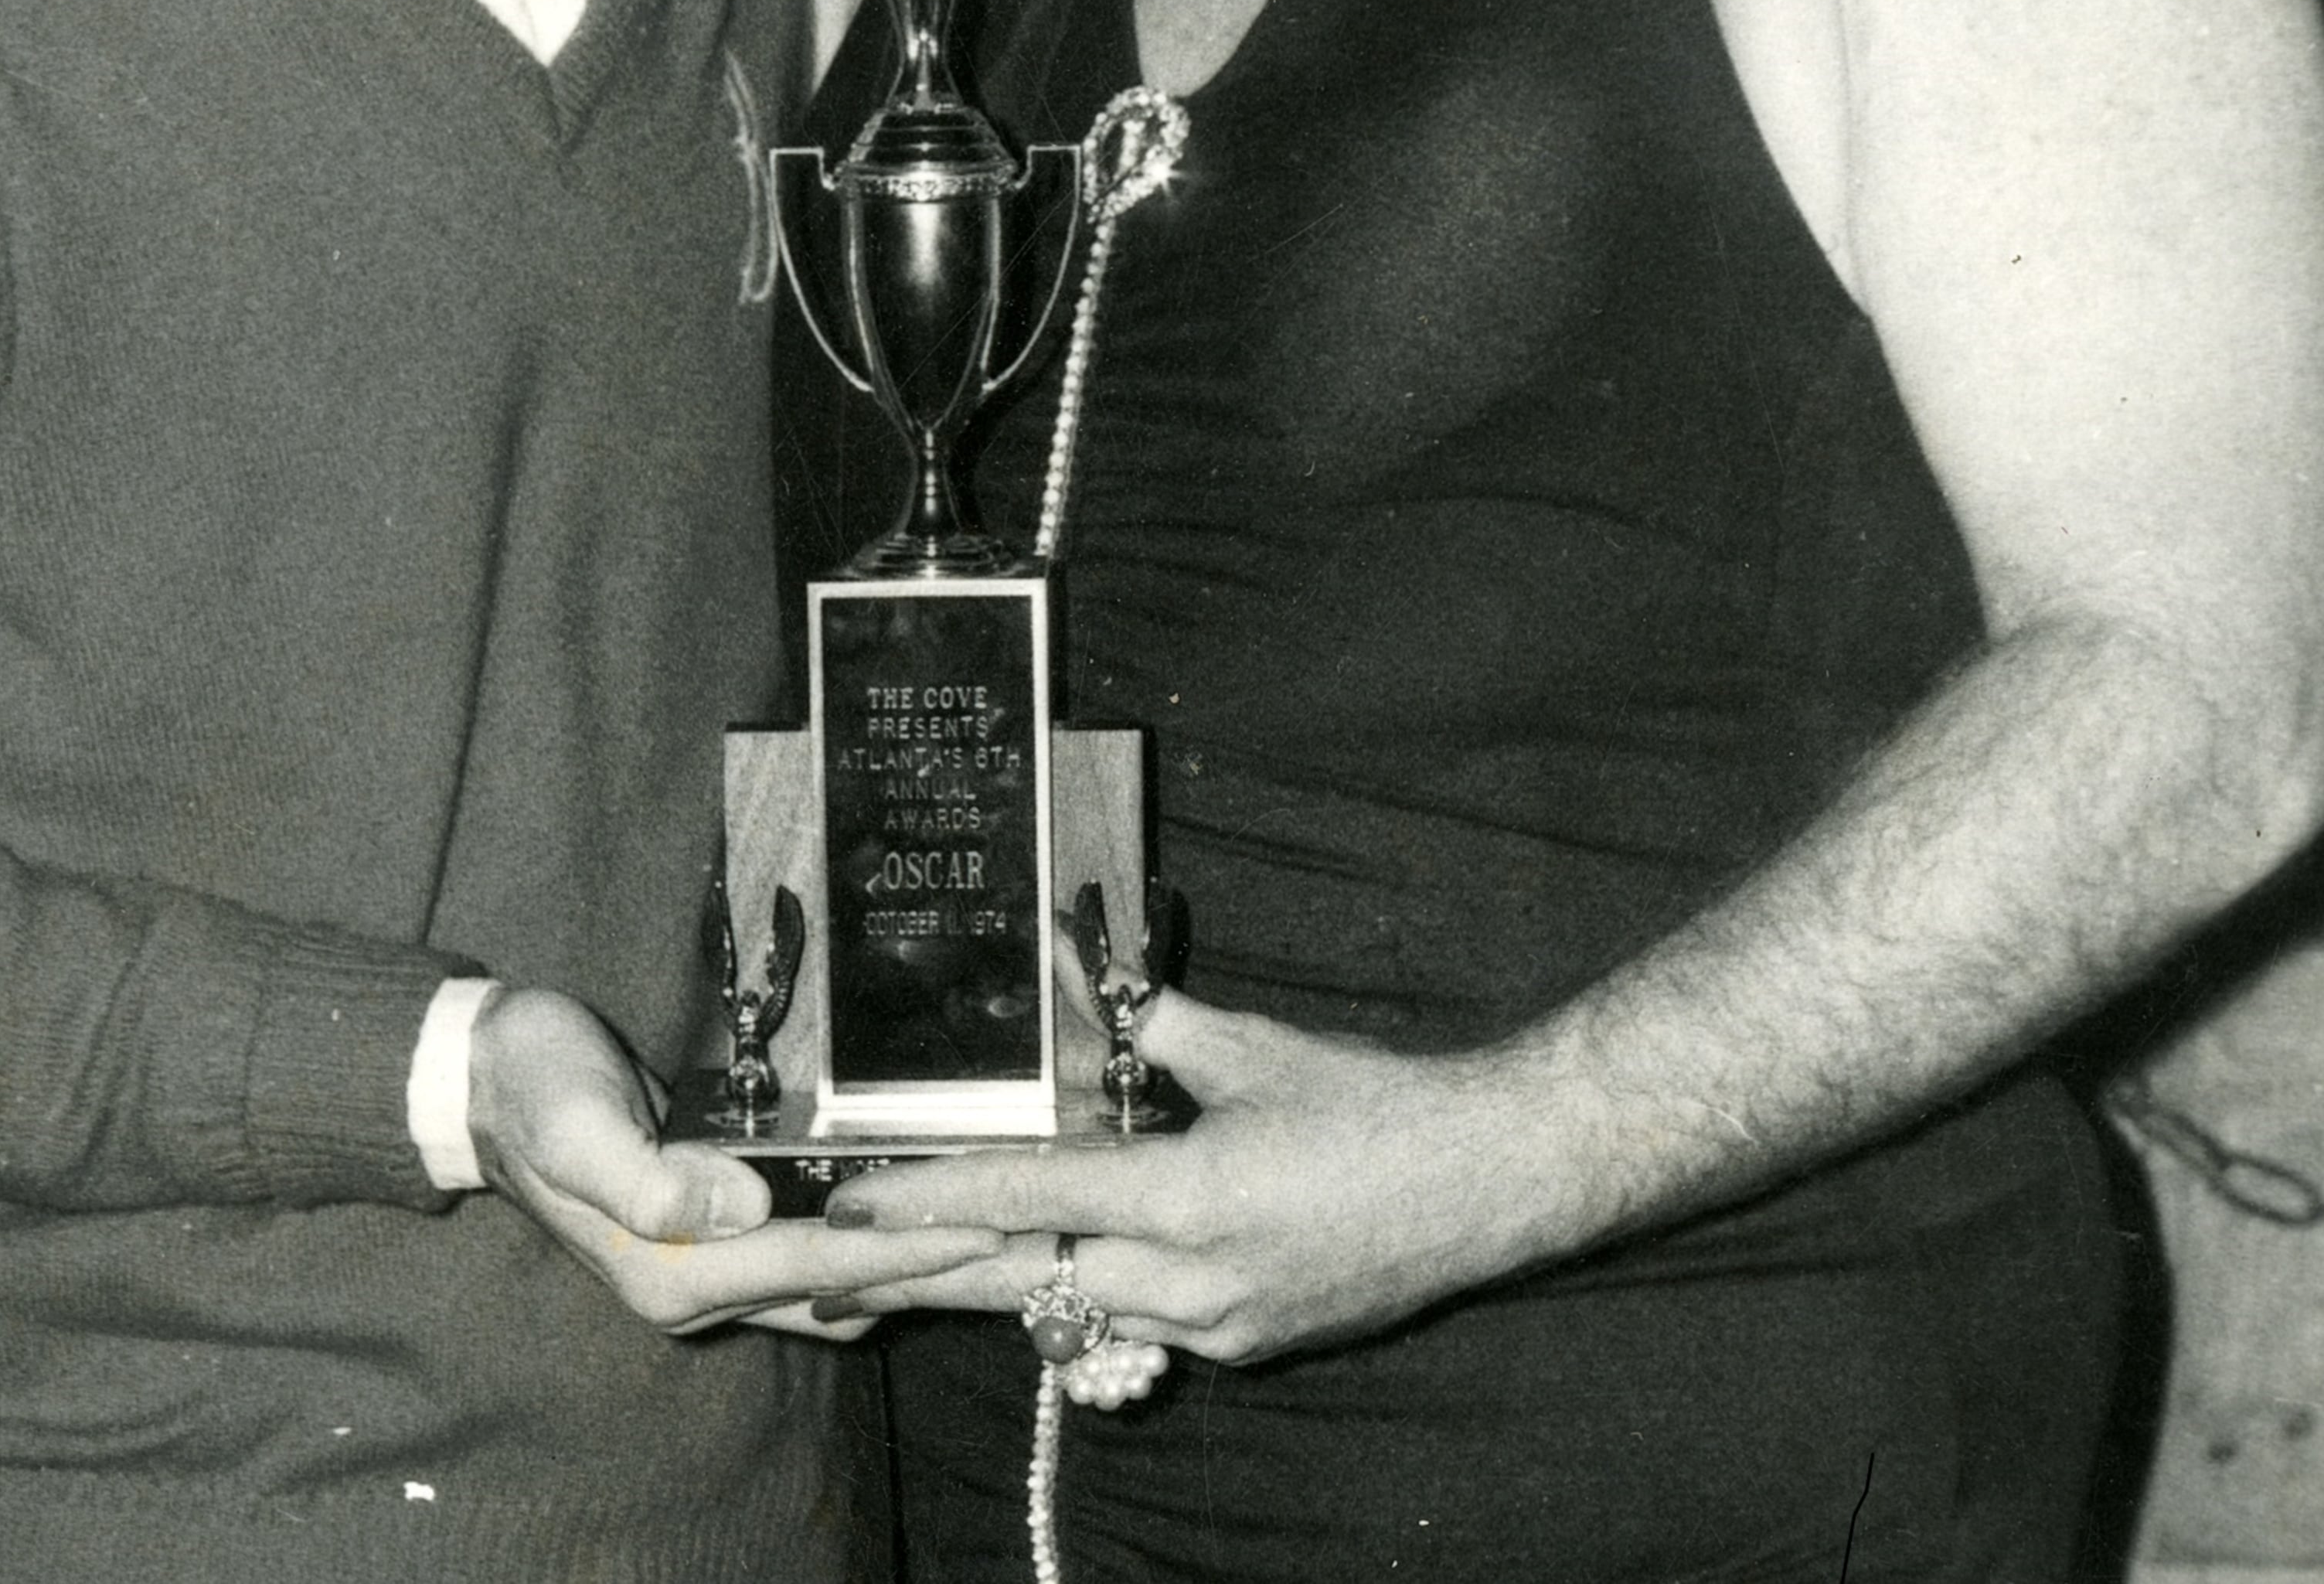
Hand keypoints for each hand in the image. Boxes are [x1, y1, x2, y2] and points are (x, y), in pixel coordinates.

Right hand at [466, 986, 1000, 1338]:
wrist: (489, 1077)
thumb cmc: (535, 1086)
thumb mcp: (576, 1123)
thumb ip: (646, 1177)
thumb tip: (739, 1208)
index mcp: (671, 1273)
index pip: (814, 1267)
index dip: (901, 1250)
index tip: (982, 1231)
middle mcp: (694, 1286)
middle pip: (838, 1290)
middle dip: (927, 1272)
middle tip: (1022, 1244)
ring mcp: (705, 1266)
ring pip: (831, 1286)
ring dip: (907, 1267)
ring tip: (992, 1240)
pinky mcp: (714, 1234)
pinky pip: (809, 1258)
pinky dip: (867, 1248)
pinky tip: (915, 1221)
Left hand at [816, 986, 1517, 1364]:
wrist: (1487, 1184)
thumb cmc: (1372, 1104)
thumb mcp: (1253, 1050)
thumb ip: (1154, 1022)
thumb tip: (1086, 978)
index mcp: (1188, 1201)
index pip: (1026, 1205)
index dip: (927, 1204)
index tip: (849, 1209)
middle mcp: (1192, 1284)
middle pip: (1026, 1285)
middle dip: (924, 1277)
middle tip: (836, 1275)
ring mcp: (1219, 1330)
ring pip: (1077, 1312)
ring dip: (1002, 1283)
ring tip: (921, 1262)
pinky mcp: (1246, 1346)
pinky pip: (1138, 1324)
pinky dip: (1088, 1290)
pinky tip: (1059, 1259)